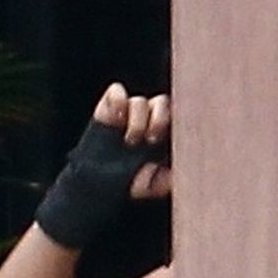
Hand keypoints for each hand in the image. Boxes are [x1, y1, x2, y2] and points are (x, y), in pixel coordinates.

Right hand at [34, 81, 171, 248]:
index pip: (178, 116)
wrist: (93, 184)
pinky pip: (116, 91)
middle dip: (158, 119)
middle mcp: (148, 119)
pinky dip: (117, 100)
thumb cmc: (125, 183)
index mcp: (163, 134)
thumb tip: (184, 174)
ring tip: (128, 140)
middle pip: (163, 103)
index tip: (163, 139)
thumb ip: (168, 179)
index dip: (173, 123)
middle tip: (148, 139)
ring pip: (140, 101)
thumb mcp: (151, 186)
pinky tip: (116, 119)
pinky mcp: (108, 107)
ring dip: (136, 119)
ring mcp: (128, 113)